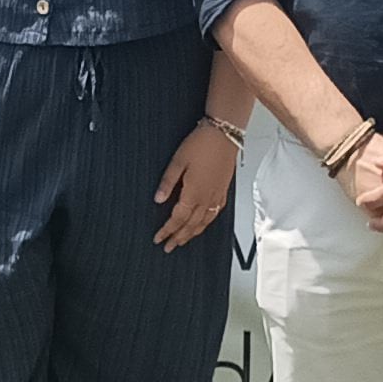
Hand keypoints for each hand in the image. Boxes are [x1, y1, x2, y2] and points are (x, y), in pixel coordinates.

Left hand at [153, 121, 238, 250]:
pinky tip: (203, 225)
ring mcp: (217, 195)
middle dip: (178, 237)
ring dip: (192, 234)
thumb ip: (168, 182)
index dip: (167, 230)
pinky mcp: (223, 190)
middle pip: (190, 225)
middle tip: (168, 247)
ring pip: (203, 222)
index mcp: (193, 193)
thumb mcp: (177, 161)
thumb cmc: (201, 144)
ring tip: (183, 241)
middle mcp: (206, 198)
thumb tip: (158, 199)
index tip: (158, 238)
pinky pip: (214, 214)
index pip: (177, 218)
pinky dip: (206, 224)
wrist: (224, 134)